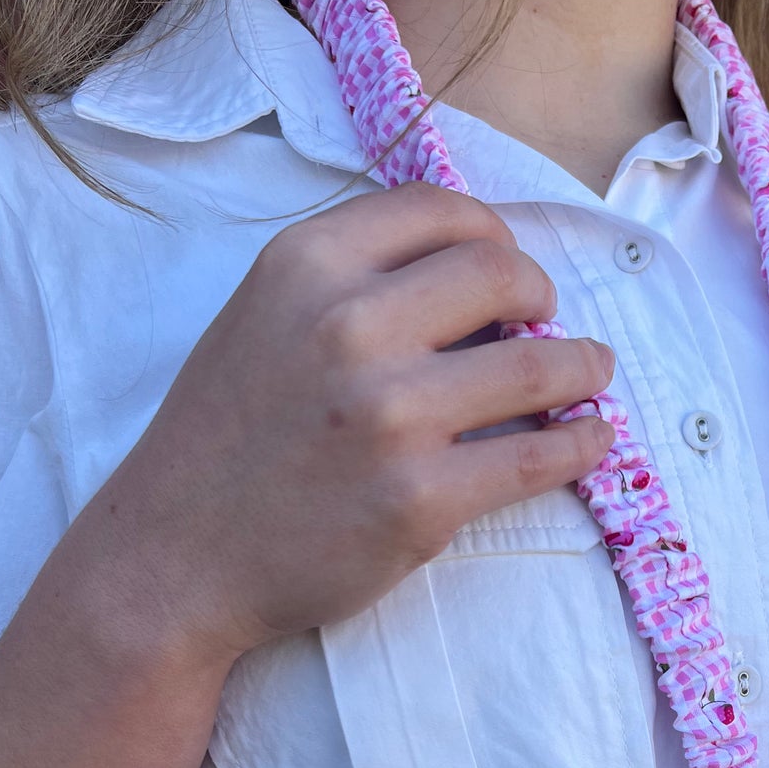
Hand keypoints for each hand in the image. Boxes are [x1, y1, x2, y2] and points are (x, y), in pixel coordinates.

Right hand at [88, 181, 615, 663]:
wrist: (177, 557)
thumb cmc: (226, 438)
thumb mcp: (263, 318)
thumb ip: (350, 281)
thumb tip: (475, 272)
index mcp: (306, 266)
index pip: (440, 211)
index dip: (494, 234)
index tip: (507, 268)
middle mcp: (349, 327)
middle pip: (502, 275)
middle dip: (543, 296)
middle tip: (549, 323)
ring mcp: (390, 418)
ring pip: (538, 367)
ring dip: (583, 367)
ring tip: (591, 374)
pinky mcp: (422, 500)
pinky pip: (539, 458)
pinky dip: (582, 442)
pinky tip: (591, 437)